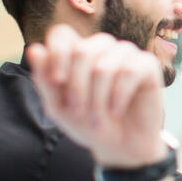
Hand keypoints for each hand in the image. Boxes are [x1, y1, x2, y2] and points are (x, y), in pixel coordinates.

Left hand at [26, 25, 165, 168]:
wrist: (121, 147)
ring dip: (97, 97)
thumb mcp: (59, 108)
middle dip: (77, 87)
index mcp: (77, 53)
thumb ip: (45, 80)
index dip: (58, 53)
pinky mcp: (147, 65)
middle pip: (82, 51)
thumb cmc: (89, 124)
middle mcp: (102, 48)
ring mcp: (125, 54)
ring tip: (98, 117)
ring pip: (104, 65)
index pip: (62, 34)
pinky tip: (116, 110)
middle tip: (79, 112)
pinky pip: (129, 72)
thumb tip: (34, 49)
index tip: (57, 81)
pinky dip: (119, 96)